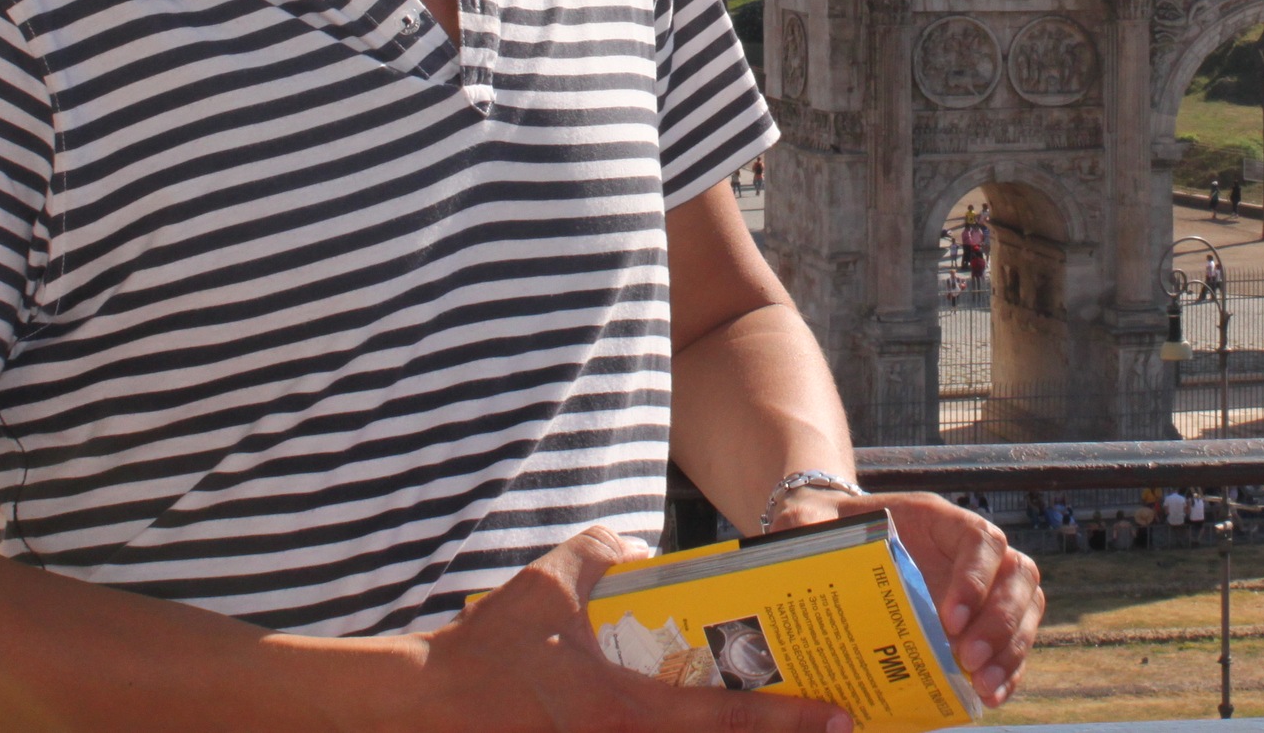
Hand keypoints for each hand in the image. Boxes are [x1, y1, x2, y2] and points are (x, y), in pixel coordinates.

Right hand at [410, 527, 849, 732]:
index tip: (839, 718)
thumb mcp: (551, 581)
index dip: (790, 721)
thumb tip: (636, 549)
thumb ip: (604, 552)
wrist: (424, 708)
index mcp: (627, 712)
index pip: (727, 719)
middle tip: (829, 728)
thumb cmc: (487, 650)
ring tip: (769, 728)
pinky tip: (694, 727)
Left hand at [775, 493, 1041, 708]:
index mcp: (939, 520)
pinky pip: (1012, 642)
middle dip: (1002, 621)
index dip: (976, 577)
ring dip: (1012, 649)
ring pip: (1025, 608)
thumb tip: (793, 532)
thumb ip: (805, 522)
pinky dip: (1009, 668)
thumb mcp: (814, 520)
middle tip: (968, 659)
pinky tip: (988, 696)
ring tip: (985, 686)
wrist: (838, 541)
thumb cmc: (830, 529)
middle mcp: (970, 551)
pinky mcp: (977, 622)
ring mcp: (981, 586)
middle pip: (1017, 576)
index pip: (980, 539)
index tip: (949, 617)